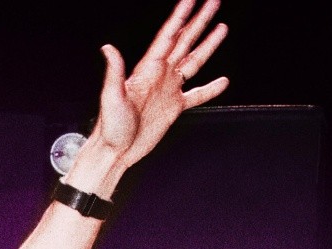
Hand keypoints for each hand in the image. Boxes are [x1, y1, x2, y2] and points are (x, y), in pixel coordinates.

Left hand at [90, 0, 229, 170]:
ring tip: (221, 27)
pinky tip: (223, 81)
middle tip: (212, 2)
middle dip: (199, 21)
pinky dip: (210, 88)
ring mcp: (168, 89)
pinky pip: (196, 95)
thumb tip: (108, 48)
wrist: (115, 151)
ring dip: (208, 45)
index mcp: (147, 69)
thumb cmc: (110, 126)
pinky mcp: (173, 107)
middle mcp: (160, 74)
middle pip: (185, 41)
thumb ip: (115, 71)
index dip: (179, 16)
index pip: (168, 36)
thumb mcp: (111, 97)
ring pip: (193, 62)